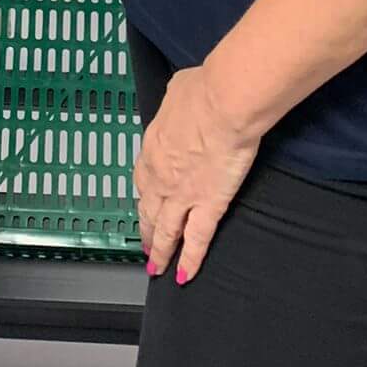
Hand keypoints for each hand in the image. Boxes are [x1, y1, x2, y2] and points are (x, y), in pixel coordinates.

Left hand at [136, 65, 259, 285]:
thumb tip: (181, 101)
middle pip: (149, 210)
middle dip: (147, 230)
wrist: (224, 103)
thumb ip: (175, 106)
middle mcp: (160, 175)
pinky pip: (196, 240)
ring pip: (167, 231)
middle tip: (146, 246)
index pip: (143, 179)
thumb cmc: (204, 90)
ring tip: (157, 268)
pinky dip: (190, 260)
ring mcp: (182, 194)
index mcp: (152, 147)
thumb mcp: (177, 90)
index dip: (144, 196)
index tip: (145, 204)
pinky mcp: (208, 205)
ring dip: (161, 251)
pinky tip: (185, 275)